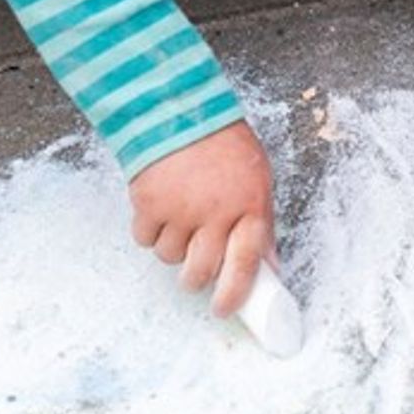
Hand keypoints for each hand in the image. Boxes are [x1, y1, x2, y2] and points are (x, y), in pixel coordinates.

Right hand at [128, 121, 275, 316]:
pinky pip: (144, 238)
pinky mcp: (148, 201)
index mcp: (249, 205)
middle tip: (193, 273)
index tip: (222, 308)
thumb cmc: (222, 142)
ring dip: (171, 248)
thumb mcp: (256, 177)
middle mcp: (215, 212)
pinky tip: (157, 208)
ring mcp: (179, 208)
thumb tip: (269, 265)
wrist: (178, 105)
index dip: (234, 294)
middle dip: (195, 279)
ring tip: (177, 220)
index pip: (245, 264)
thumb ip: (261, 222)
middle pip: (200, 270)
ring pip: (169, 257)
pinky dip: (148, 231)